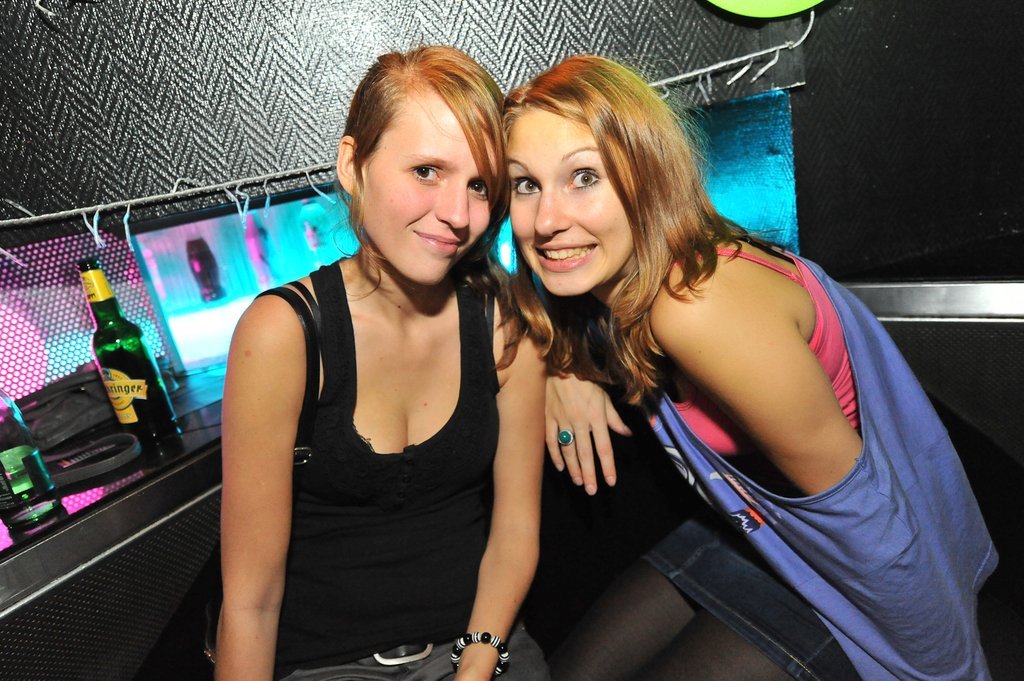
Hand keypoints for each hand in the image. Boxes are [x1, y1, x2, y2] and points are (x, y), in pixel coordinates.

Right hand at [545, 374, 630, 494]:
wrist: (561, 365)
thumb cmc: (586, 381)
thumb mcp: (604, 397)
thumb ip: (614, 419)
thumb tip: (627, 434)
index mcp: (596, 416)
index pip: (603, 447)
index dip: (607, 466)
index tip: (610, 481)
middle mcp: (579, 421)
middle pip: (585, 453)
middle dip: (590, 474)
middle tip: (592, 491)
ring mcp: (562, 421)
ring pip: (568, 450)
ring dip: (573, 468)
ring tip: (580, 482)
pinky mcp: (548, 418)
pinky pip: (550, 441)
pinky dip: (555, 455)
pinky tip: (560, 467)